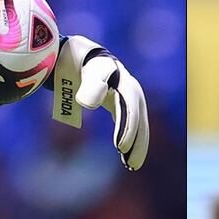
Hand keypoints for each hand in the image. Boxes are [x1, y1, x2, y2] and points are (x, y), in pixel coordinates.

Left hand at [62, 35, 149, 170]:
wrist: (79, 53)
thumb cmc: (80, 61)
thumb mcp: (84, 70)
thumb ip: (89, 85)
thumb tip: (89, 103)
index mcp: (124, 82)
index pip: (130, 108)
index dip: (128, 128)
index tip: (120, 147)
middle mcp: (130, 90)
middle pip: (139, 118)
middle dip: (137, 141)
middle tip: (131, 164)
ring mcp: (127, 96)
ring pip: (137, 122)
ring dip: (137, 143)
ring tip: (132, 165)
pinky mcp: (120, 103)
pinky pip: (129, 122)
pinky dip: (129, 137)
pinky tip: (125, 154)